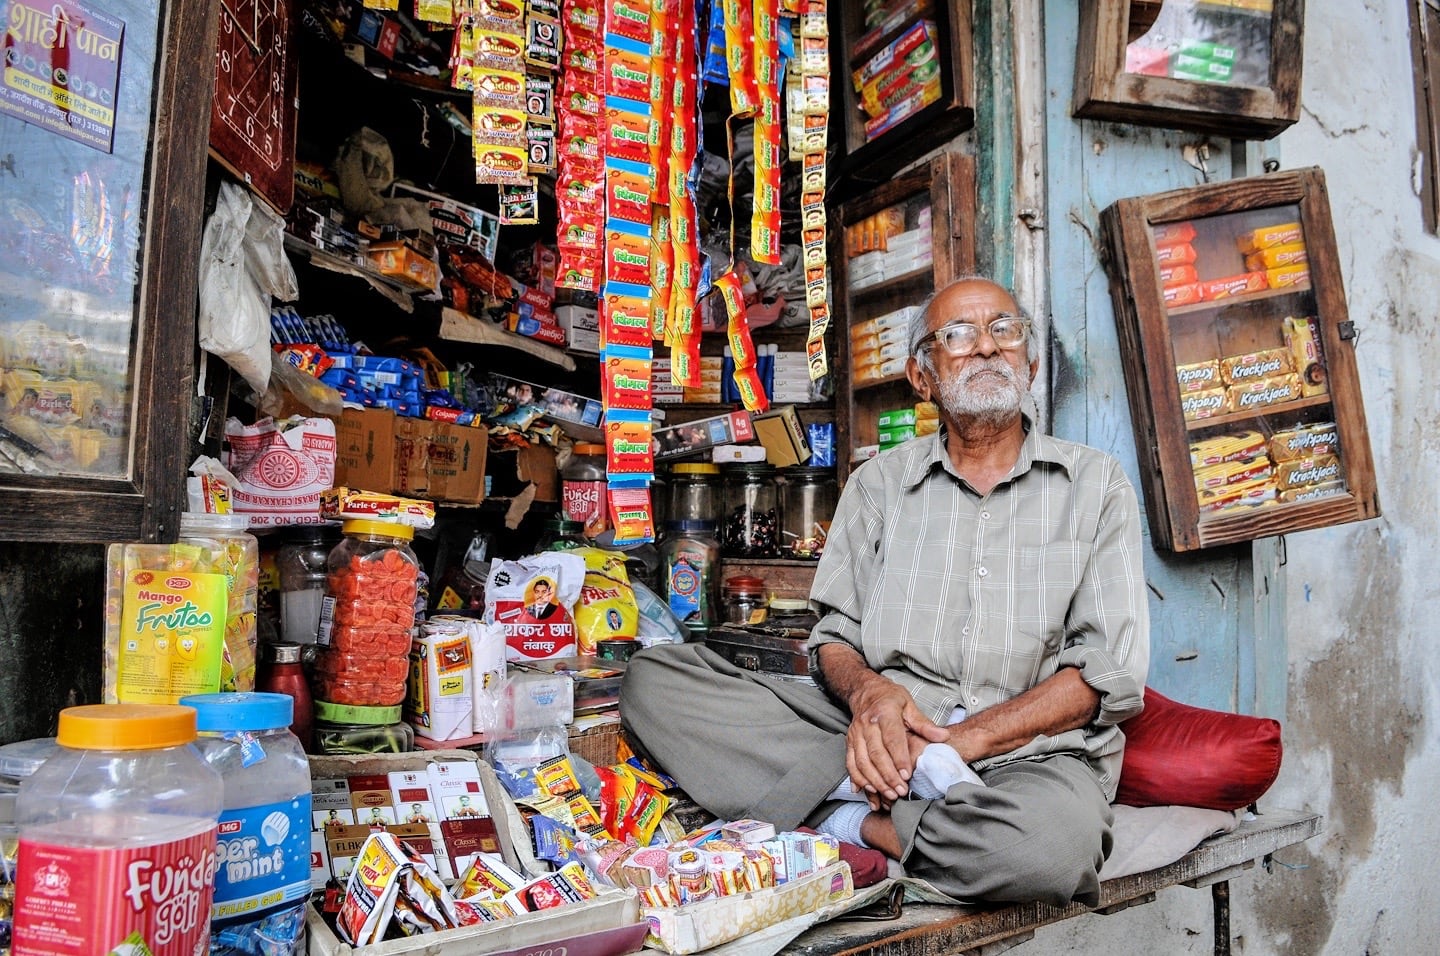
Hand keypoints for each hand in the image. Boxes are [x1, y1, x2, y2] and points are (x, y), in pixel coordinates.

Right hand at [845, 674, 949, 809]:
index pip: (892, 739)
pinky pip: (850, 763)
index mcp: (885, 713)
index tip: (907, 775)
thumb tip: (943, 737)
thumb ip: (924, 724)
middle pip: (876, 754)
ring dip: (874, 781)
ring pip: (862, 762)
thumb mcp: (910, 706)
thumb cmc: (891, 699)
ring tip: (888, 795)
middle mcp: (867, 724)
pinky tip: (865, 791)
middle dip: (888, 776)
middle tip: (901, 791)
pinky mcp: (849, 741)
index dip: (899, 758)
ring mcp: (855, 734)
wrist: (866, 692)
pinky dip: (857, 779)